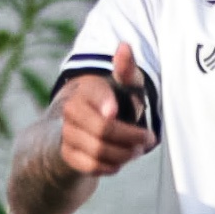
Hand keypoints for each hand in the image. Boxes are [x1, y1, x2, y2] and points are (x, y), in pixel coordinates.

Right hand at [58, 49, 158, 174]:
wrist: (88, 129)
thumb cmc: (116, 103)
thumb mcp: (126, 85)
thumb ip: (126, 69)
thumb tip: (124, 46)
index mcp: (86, 90)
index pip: (95, 95)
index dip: (106, 104)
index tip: (116, 110)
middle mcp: (71, 110)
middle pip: (103, 129)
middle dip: (131, 137)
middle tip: (147, 138)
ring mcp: (66, 133)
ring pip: (99, 150)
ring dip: (124, 154)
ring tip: (136, 150)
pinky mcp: (67, 155)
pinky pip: (91, 167)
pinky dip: (110, 167)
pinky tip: (119, 162)